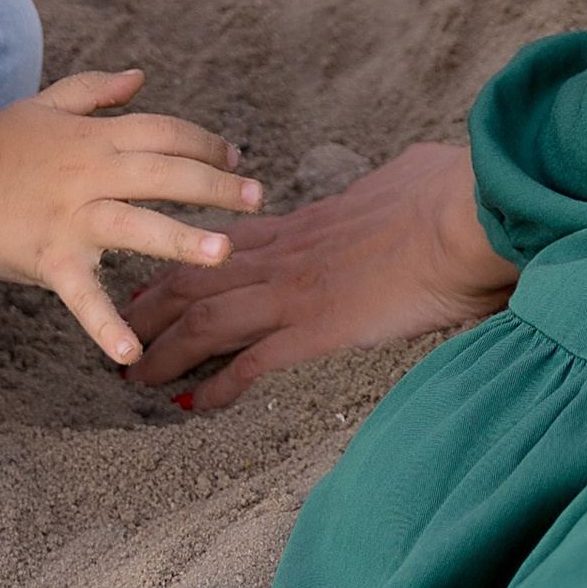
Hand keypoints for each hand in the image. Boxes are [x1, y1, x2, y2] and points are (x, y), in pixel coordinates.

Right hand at [0, 68, 264, 366]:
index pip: (165, 132)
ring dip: (182, 239)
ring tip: (224, 254)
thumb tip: (141, 76)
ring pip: (136, 225)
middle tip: (257, 199)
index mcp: (96, 137)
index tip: (234, 157)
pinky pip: (81, 295)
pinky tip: (131, 353)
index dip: (204, 142)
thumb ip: (96, 89)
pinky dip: (104, 325)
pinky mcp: (49, 257)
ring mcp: (72, 217)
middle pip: (166, 173)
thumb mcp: (46, 103)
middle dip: (215, 185)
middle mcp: (92, 174)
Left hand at [125, 140, 515, 411]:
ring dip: (166, 351)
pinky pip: (252, 362)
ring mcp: (298, 292)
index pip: (226, 244)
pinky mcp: (318, 328)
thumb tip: (409, 183)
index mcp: (307, 223)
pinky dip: (220, 385)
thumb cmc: (450, 194)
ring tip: (136, 377)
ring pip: (206, 320)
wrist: (464, 215)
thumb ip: (391, 191)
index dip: (184, 264)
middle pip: (197, 278)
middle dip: (153, 308)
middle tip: (122, 331)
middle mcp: (288, 256)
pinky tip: (196, 407)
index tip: (156, 280)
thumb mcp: (408, 180)